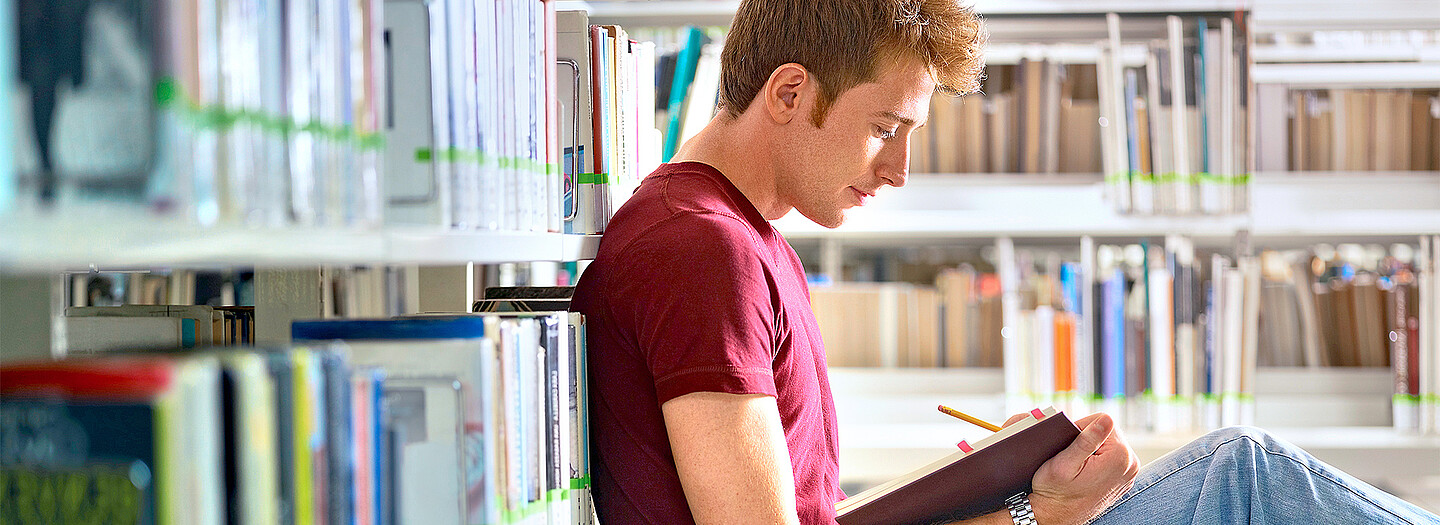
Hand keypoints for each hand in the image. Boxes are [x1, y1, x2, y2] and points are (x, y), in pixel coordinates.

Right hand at [1002, 412, 1138, 524]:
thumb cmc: (1056, 491)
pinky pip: (1111, 455)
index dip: (1080, 428)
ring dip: (1093, 448)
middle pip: (1107, 431)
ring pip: (1109, 442)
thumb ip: (1087, 440)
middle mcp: (1131, 464)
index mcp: (1120, 457)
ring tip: (1080, 466)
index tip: (1070, 447)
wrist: (1056, 516)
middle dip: (1088, 438)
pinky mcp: (1125, 477)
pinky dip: (1098, 458)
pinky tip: (1086, 471)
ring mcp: (1130, 472)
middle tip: (1073, 458)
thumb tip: (1107, 418)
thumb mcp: (1065, 463)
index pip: (1101, 420)